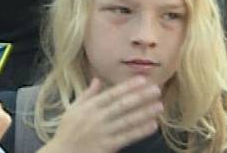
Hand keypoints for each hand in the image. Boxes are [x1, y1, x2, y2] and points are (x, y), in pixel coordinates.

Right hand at [43, 76, 161, 152]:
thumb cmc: (67, 131)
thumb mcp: (73, 109)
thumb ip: (87, 95)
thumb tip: (97, 79)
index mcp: (89, 107)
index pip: (112, 94)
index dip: (128, 87)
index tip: (143, 80)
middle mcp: (97, 118)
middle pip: (122, 105)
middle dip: (140, 97)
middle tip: (156, 89)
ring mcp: (103, 132)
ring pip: (127, 121)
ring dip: (144, 113)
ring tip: (159, 106)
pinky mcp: (107, 146)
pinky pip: (127, 137)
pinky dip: (140, 131)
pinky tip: (152, 125)